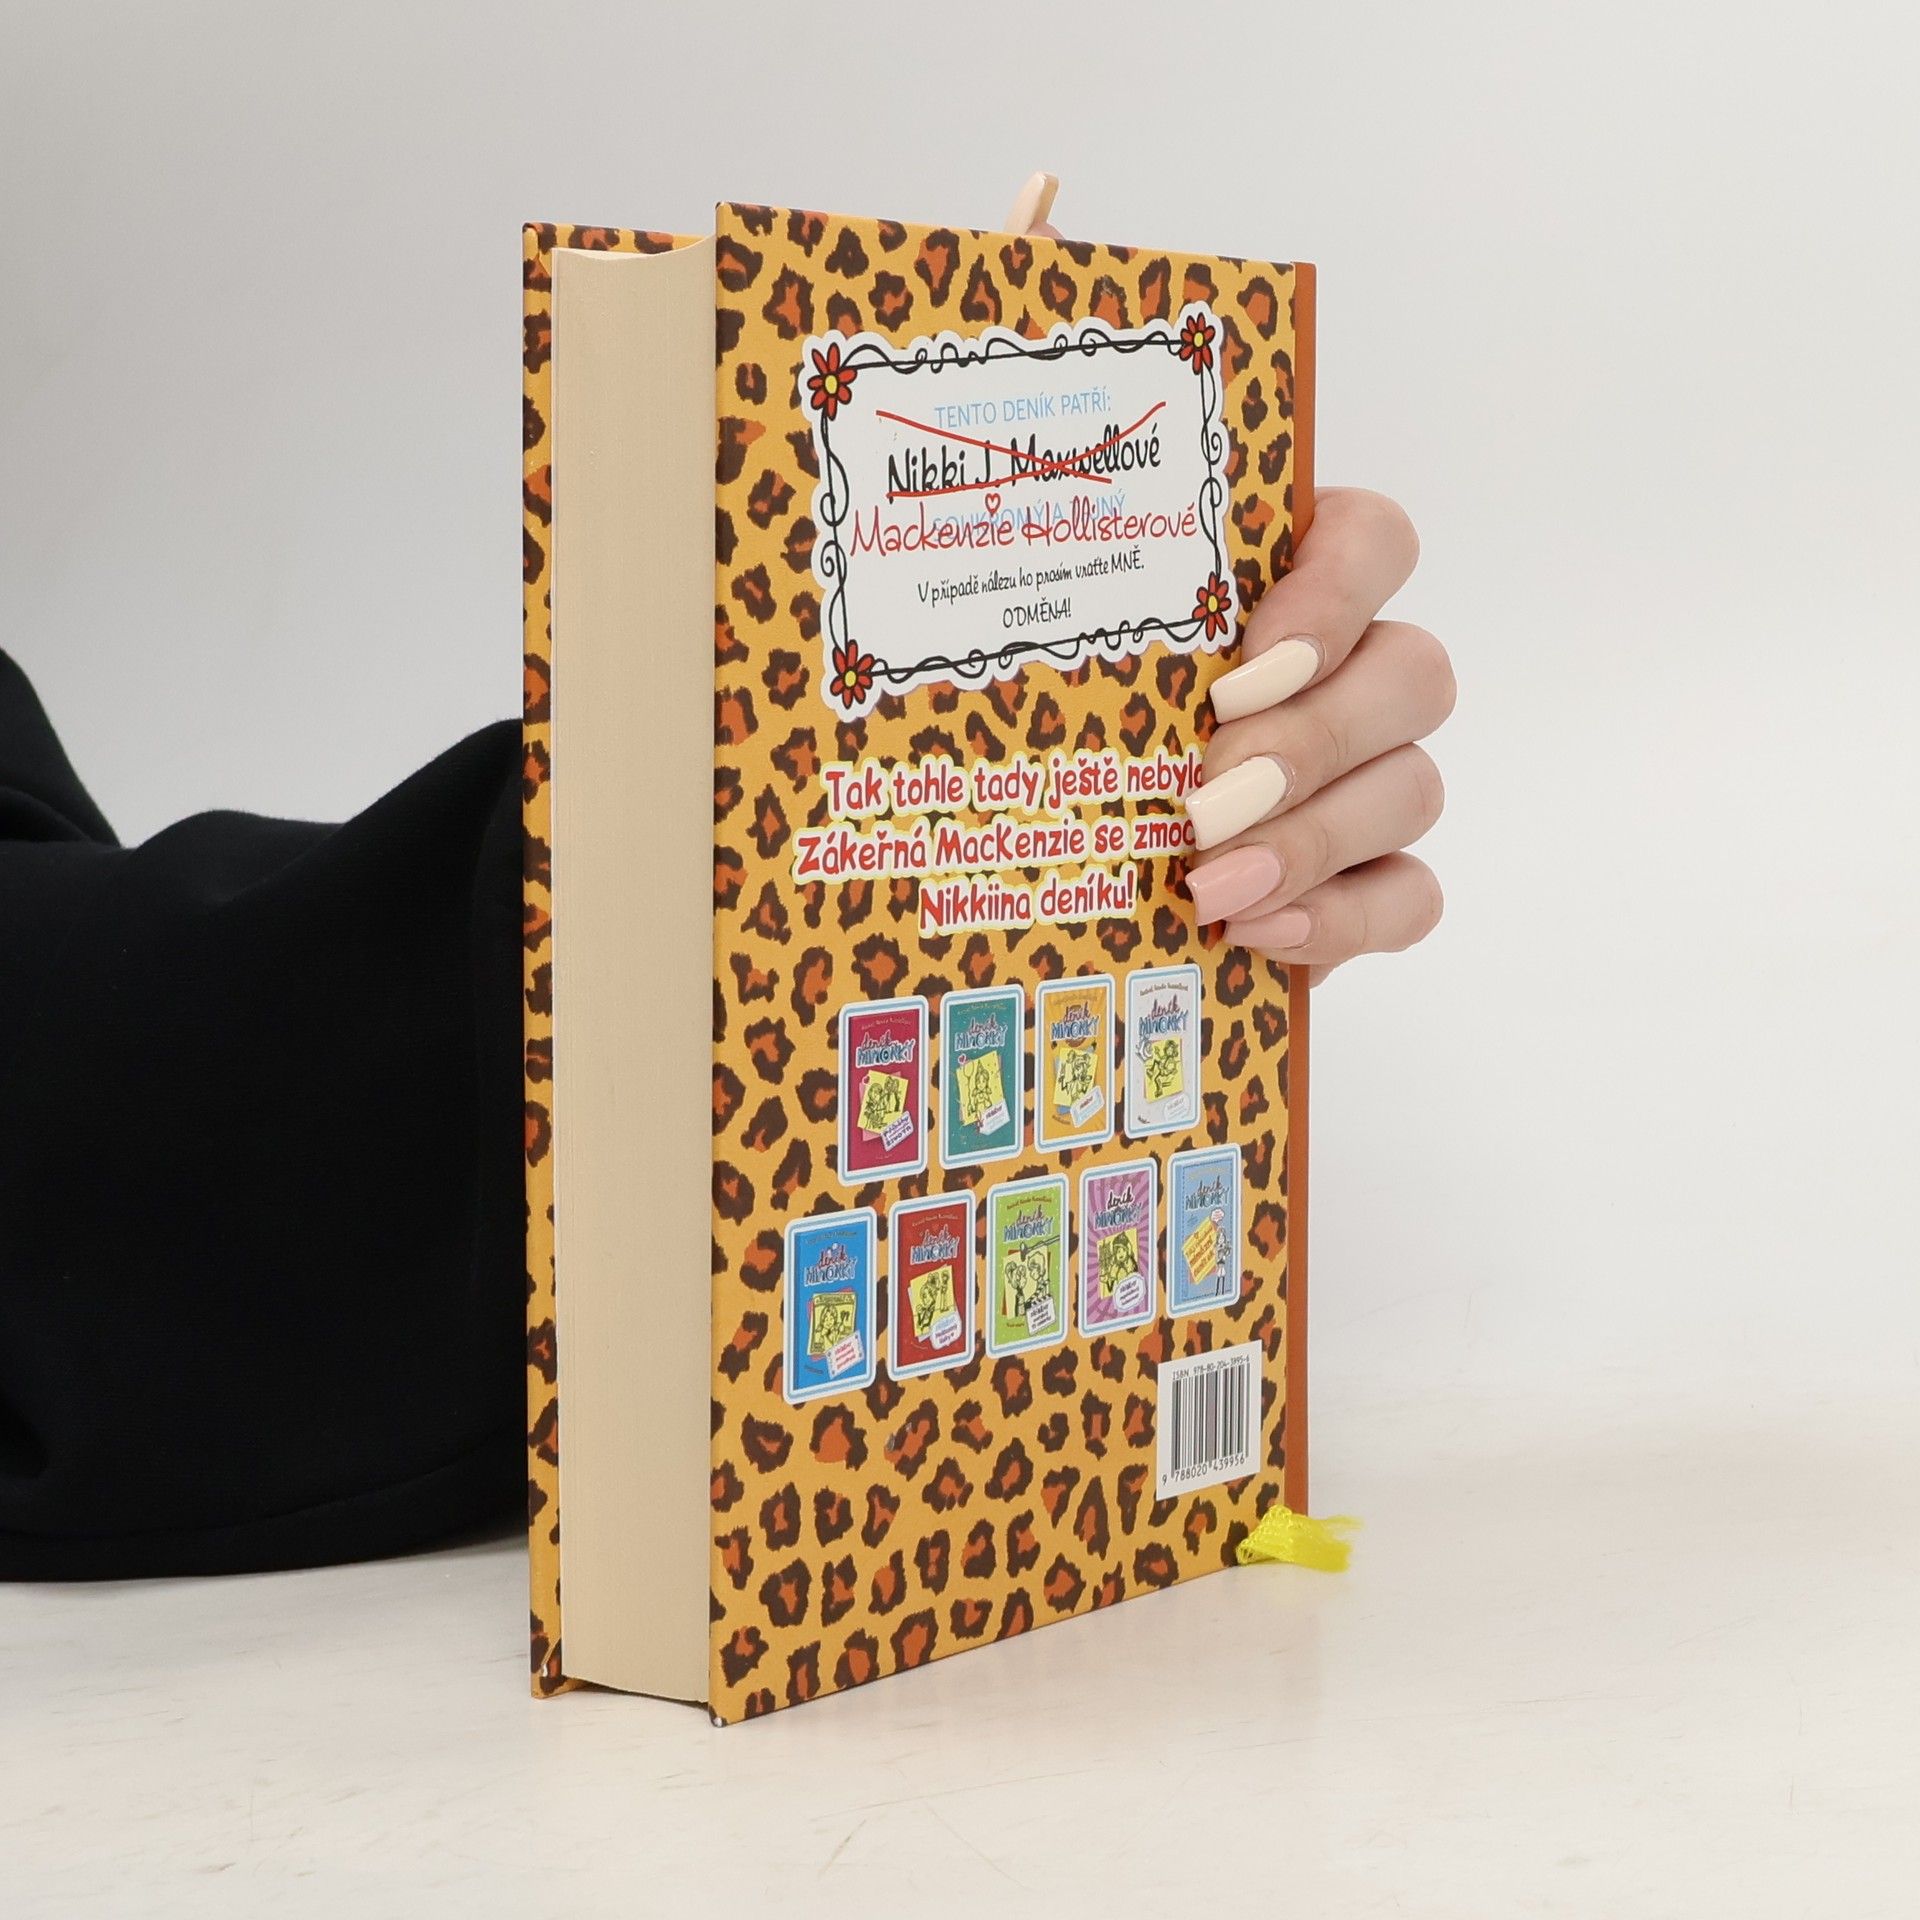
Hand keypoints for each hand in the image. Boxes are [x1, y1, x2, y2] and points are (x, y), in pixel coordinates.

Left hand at [1004, 176, 1454, 982]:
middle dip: (1315, 739)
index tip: (1234, 665)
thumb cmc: (1009, 687)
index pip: (1372, 539)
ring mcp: (1358, 782)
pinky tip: (1249, 937)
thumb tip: (1034, 212)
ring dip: (1317, 835)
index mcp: (1271, 579)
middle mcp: (1338, 668)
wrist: (989, 865)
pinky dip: (1345, 920)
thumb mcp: (1007, 558)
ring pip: (1420, 785)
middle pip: (1415, 670)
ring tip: (1202, 884)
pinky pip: (1412, 897)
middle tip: (1201, 795)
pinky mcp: (1354, 886)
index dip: (1332, 593)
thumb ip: (1037, 407)